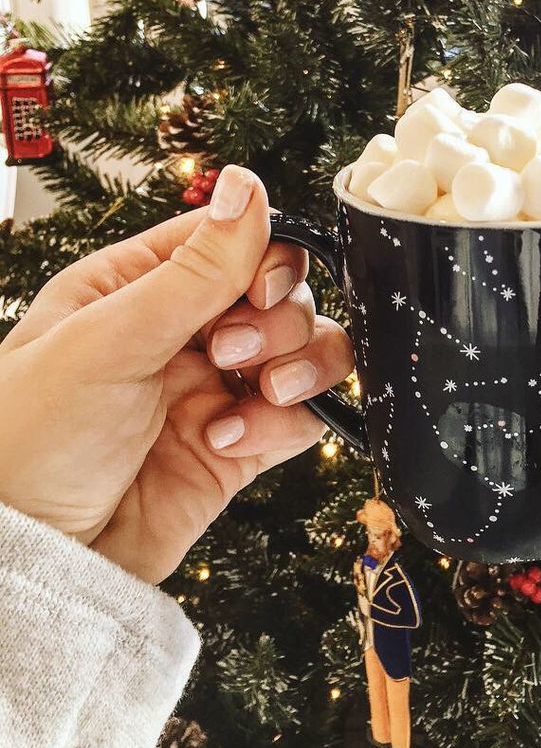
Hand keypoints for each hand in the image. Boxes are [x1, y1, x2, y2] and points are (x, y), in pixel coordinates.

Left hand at [0, 165, 353, 582]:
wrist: (31, 563)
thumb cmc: (30, 442)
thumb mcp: (109, 339)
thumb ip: (194, 269)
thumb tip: (248, 185)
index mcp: (136, 288)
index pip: (230, 241)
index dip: (262, 258)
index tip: (258, 288)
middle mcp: (181, 333)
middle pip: (281, 293)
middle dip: (276, 320)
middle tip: (234, 355)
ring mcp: (213, 391)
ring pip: (304, 350)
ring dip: (299, 366)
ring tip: (263, 393)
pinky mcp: (238, 449)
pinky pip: (300, 418)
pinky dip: (284, 424)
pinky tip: (231, 442)